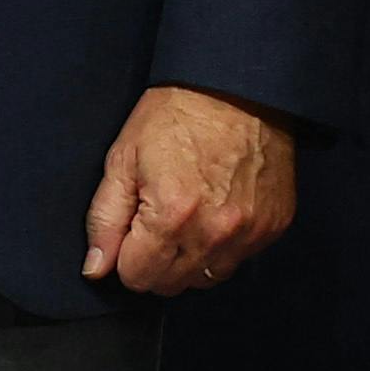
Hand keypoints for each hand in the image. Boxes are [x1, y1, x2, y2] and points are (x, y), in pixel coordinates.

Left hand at [82, 86, 296, 292]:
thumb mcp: (123, 157)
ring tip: (187, 215)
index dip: (126, 254)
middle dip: (154, 260)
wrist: (237, 86)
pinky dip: (223, 245)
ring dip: (189, 259)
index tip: (133, 225)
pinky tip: (216, 210)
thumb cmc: (176, 115)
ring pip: (206, 279)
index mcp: (172, 217)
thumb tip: (95, 269)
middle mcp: (215, 234)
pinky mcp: (274, 227)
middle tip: (156, 218)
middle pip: (171, 284)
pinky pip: (239, 259)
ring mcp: (250, 234)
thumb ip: (105, 218)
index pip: (137, 277)